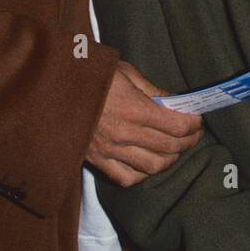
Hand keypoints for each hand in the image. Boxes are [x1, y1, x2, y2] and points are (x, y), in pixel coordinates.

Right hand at [86, 60, 201, 186]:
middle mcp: (125, 134)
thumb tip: (174, 102)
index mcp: (134, 109)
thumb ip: (152, 90)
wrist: (52, 87)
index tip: (197, 120)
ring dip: (170, 159)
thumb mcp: (125, 72)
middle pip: (170, 147)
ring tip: (175, 149)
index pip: (177, 126)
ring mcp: (110, 150)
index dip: (193, 125)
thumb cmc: (90, 74)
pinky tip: (148, 164)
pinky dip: (142, 174)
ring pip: (153, 166)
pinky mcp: (97, 160)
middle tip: (193, 134)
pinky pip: (127, 178)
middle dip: (188, 141)